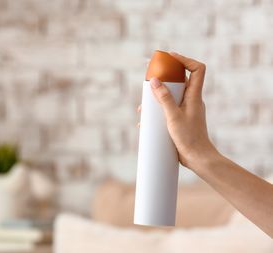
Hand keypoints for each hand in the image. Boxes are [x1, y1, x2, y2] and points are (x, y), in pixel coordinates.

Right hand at [148, 52, 218, 170]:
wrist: (198, 158)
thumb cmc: (189, 138)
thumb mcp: (173, 116)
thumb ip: (164, 98)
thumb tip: (155, 80)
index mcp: (194, 96)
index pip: (197, 69)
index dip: (185, 60)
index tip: (169, 57)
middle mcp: (192, 100)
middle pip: (180, 81)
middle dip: (163, 79)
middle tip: (149, 80)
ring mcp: (187, 110)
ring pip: (172, 96)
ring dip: (157, 98)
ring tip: (143, 107)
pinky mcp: (181, 120)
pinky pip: (169, 109)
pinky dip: (158, 111)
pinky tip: (146, 121)